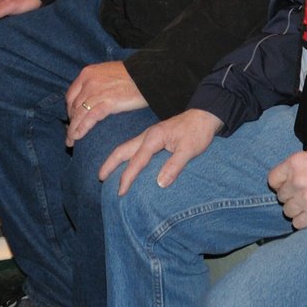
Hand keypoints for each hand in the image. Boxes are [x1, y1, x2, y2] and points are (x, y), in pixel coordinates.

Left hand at [65, 61, 149, 145]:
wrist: (147, 75)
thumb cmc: (131, 74)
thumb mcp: (107, 72)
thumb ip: (96, 82)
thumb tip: (90, 96)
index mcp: (87, 73)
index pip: (71, 95)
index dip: (69, 110)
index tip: (71, 120)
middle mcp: (89, 82)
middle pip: (73, 106)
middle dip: (71, 122)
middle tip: (70, 134)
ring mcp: (97, 92)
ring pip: (79, 114)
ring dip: (73, 129)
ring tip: (71, 141)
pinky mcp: (108, 102)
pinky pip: (90, 118)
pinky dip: (82, 129)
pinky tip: (78, 137)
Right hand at [100, 108, 222, 194]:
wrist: (205, 115)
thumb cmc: (198, 131)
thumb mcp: (190, 149)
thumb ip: (174, 165)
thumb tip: (159, 184)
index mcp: (155, 137)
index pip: (137, 160)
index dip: (127, 177)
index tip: (120, 192)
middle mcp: (148, 135)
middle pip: (123, 150)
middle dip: (110, 164)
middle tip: (100, 177)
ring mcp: (150, 135)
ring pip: (127, 147)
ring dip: (116, 159)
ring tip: (107, 172)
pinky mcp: (155, 137)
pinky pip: (135, 147)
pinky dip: (126, 156)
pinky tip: (126, 164)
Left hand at [268, 146, 306, 228]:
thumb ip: (299, 162)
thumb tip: (290, 171)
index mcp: (294, 164)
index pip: (272, 179)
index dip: (279, 183)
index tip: (285, 185)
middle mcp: (296, 182)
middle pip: (281, 196)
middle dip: (290, 195)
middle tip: (301, 193)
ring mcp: (305, 200)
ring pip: (287, 211)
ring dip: (295, 208)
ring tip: (306, 204)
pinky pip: (297, 223)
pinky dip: (302, 220)